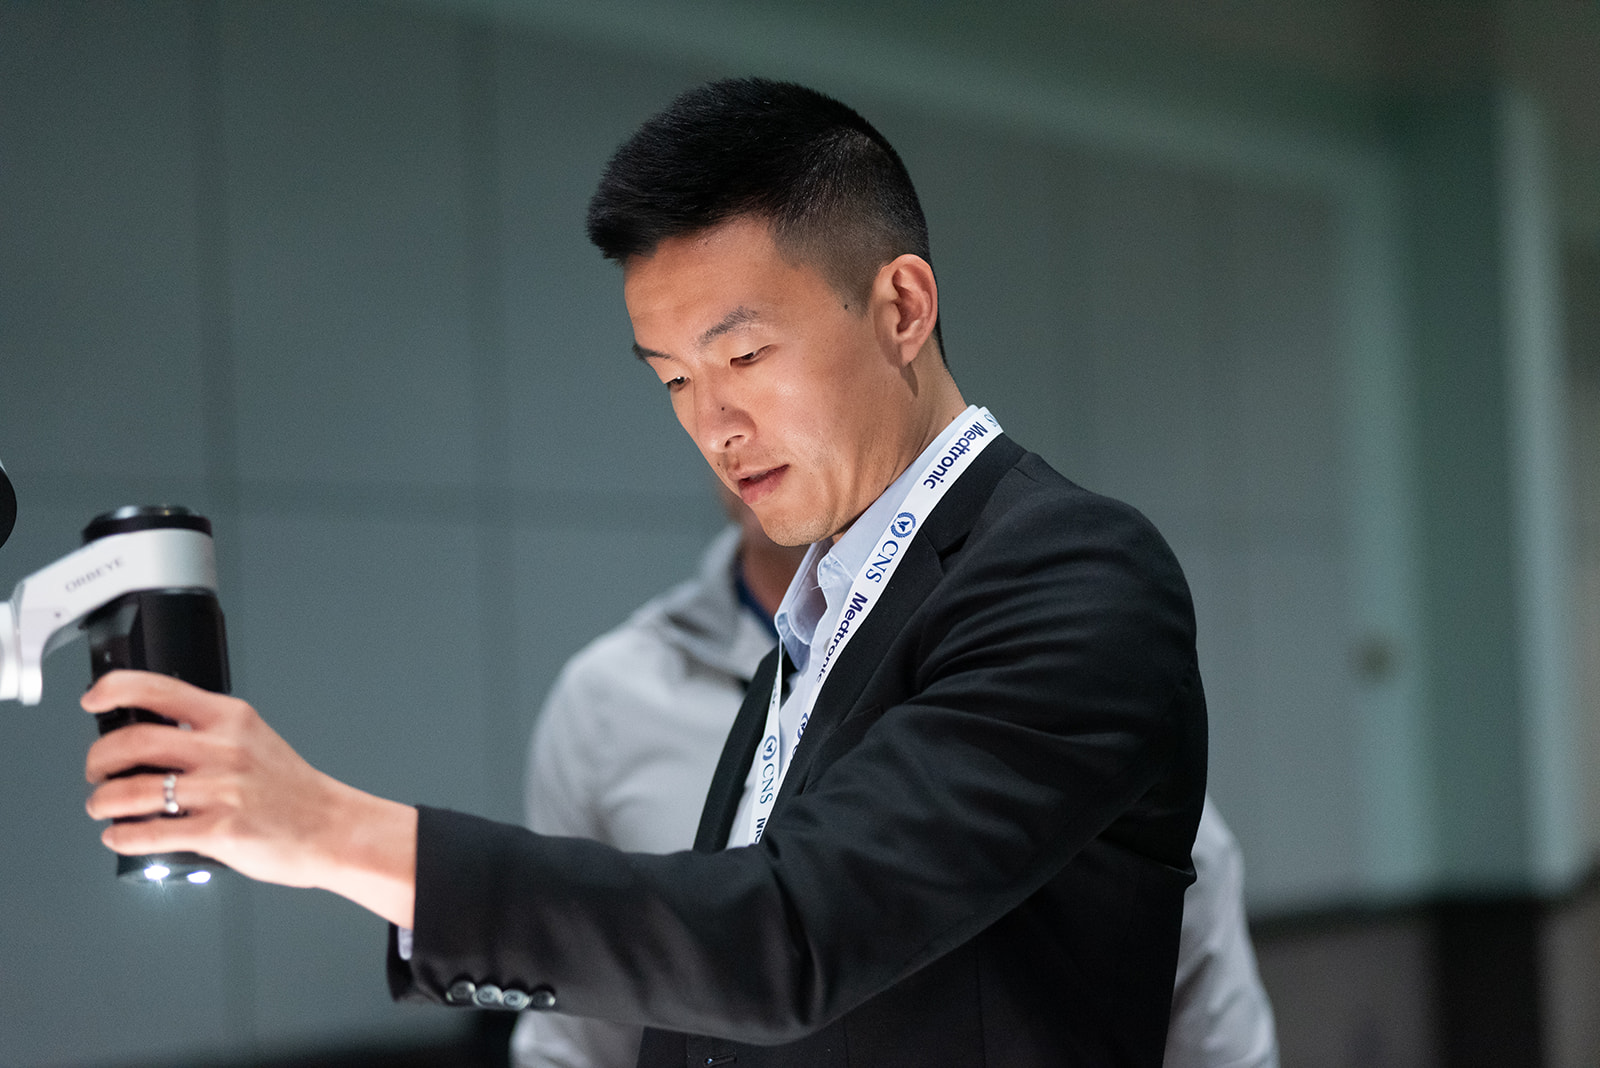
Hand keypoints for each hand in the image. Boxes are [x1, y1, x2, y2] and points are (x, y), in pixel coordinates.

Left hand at [83, 671, 416, 926]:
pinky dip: (123, 837)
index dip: (114, 691)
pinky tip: (120, 837)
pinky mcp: (220, 832)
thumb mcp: (255, 740)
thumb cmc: (293, 790)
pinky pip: (151, 834)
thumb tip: (148, 738)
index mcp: (232, 718)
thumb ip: (209, 733)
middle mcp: (225, 749)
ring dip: (102, 802)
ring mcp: (222, 791)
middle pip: (134, 741)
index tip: (93, 699)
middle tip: (97, 770)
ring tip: (102, 807)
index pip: (160, 690)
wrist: (333, 828)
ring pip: (132, 792)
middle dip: (98, 759)